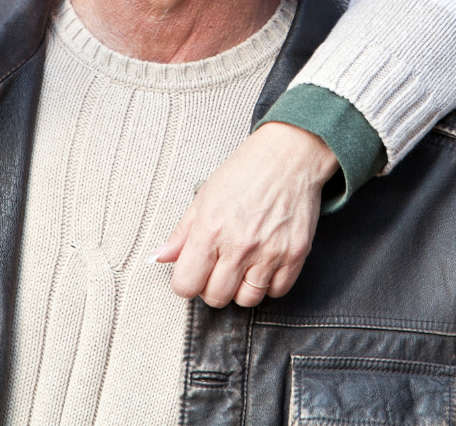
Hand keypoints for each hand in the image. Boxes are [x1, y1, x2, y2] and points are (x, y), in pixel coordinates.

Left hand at [152, 122, 338, 307]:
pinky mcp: (295, 256)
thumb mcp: (204, 197)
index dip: (186, 281)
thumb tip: (160, 257)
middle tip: (216, 267)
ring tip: (241, 265)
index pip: (186, 284)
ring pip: (247, 300)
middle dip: (211, 286)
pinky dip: (268, 283)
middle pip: (216, 297)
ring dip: (240, 288)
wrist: (287, 156)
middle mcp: (239, 245)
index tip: (192, 272)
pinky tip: (263, 262)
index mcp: (210, 229)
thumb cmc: (245, 172)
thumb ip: (181, 233)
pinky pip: (276, 292)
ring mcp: (269, 253)